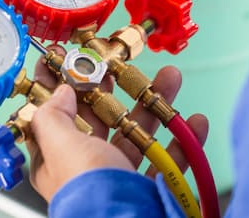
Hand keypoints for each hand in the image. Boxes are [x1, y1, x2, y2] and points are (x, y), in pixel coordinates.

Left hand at [26, 45, 208, 201]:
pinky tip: (193, 122)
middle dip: (117, 87)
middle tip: (124, 63)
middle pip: (101, 118)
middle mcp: (86, 167)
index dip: (60, 83)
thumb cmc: (91, 191)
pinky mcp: (149, 190)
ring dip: (156, 104)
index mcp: (56, 159)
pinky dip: (183, 140)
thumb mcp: (62, 146)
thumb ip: (54, 115)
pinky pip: (168, 160)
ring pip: (138, 133)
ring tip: (171, 79)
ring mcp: (119, 176)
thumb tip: (60, 91)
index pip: (54, 113)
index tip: (67, 56)